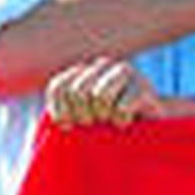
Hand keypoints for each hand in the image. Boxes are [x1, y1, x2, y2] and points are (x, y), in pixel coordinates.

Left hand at [46, 57, 161, 127]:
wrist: (150, 129)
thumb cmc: (108, 129)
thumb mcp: (79, 120)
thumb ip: (62, 112)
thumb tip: (45, 117)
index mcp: (83, 72)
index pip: (59, 86)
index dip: (61, 111)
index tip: (70, 126)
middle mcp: (102, 66)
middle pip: (78, 91)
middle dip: (84, 116)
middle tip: (95, 124)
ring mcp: (125, 73)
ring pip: (99, 96)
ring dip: (104, 117)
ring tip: (111, 121)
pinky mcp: (144, 87)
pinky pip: (121, 107)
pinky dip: (121, 122)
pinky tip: (128, 122)